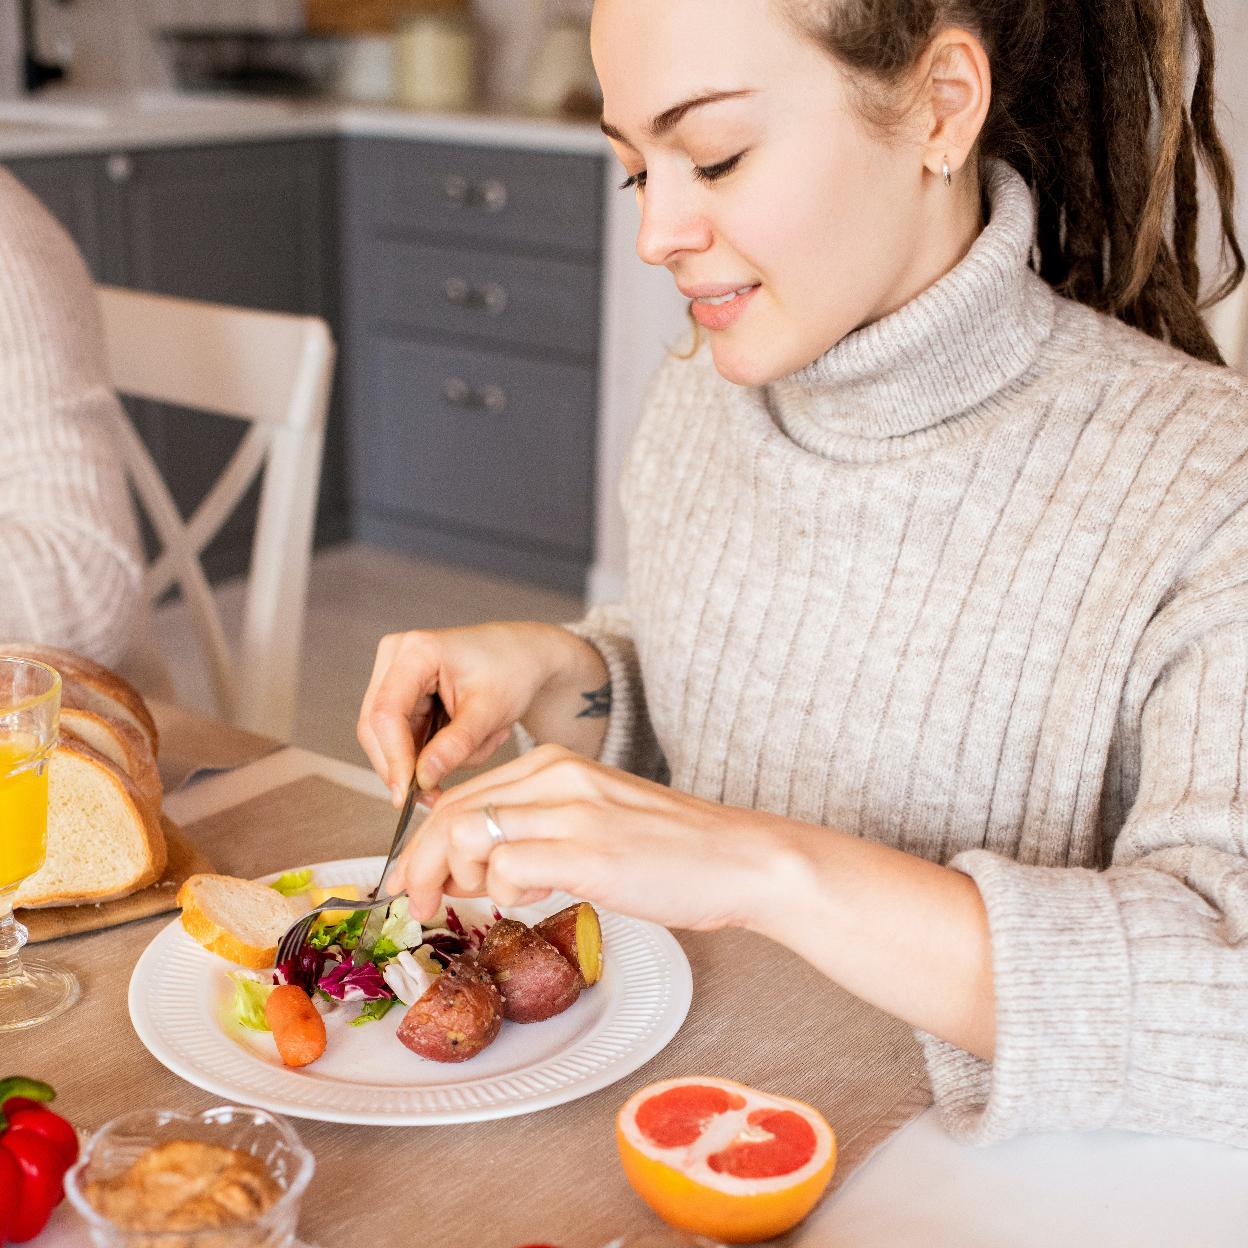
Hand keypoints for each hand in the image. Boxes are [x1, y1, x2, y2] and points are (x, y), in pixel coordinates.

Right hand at [357, 622, 591, 805]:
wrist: (523, 656)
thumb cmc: (511, 671)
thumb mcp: (490, 711)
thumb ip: (455, 745)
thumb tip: (421, 780)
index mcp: (416, 651)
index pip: (387, 712)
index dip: (393, 758)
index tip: (406, 795)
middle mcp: (396, 657)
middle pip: (376, 727)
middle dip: (405, 766)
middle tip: (435, 797)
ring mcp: (395, 675)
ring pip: (388, 737)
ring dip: (426, 758)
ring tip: (479, 744)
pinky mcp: (402, 694)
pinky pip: (403, 737)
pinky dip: (432, 751)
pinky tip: (469, 740)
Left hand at [387, 743, 784, 931]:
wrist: (740, 858)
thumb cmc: (672, 849)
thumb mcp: (596, 818)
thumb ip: (538, 828)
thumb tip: (477, 865)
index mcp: (556, 764)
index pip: (461, 795)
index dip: (423, 842)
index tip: (412, 878)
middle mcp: (557, 777)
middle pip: (451, 813)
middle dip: (419, 864)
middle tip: (417, 903)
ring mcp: (573, 812)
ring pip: (468, 835)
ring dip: (454, 880)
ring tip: (475, 904)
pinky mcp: (589, 852)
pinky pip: (507, 868)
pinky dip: (501, 892)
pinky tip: (531, 898)